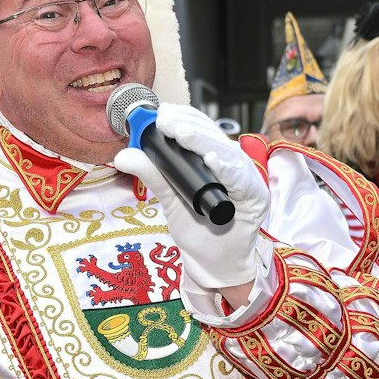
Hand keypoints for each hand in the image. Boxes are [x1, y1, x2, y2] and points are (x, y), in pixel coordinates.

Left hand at [113, 103, 268, 295]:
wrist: (213, 265)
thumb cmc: (198, 230)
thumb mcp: (170, 198)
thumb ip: (152, 175)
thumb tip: (123, 155)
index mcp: (216, 159)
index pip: (201, 130)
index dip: (182, 117)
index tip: (159, 113)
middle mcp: (234, 165)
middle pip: (213, 137)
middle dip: (188, 126)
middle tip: (163, 120)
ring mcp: (247, 179)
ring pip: (226, 152)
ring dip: (203, 141)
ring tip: (181, 133)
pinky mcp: (256, 197)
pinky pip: (240, 179)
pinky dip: (226, 169)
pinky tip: (211, 160)